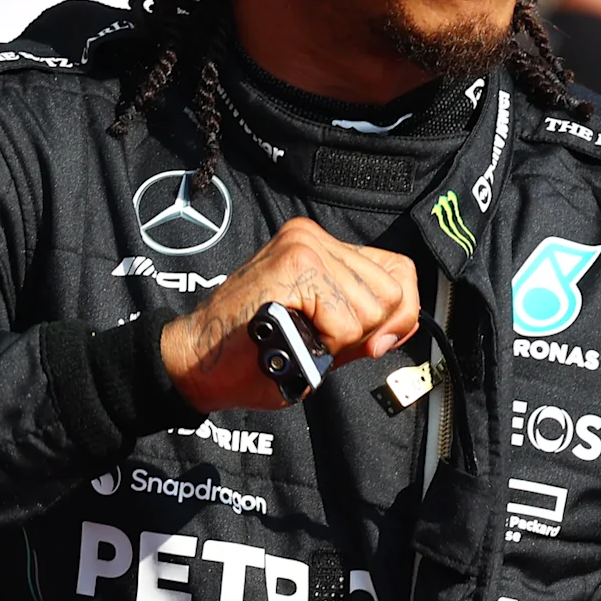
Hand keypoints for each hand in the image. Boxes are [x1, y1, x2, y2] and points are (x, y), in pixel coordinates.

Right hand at [159, 218, 420, 413]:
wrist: (198, 363)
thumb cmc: (252, 353)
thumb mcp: (324, 333)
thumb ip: (365, 323)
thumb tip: (403, 324)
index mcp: (319, 247)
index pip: (399, 272)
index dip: (398, 315)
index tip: (371, 343)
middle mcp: (312, 237)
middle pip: (393, 291)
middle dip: (368, 332)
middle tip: (320, 341)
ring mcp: (304, 246)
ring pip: (374, 308)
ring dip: (342, 340)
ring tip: (301, 337)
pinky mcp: (295, 265)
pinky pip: (347, 322)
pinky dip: (327, 345)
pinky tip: (293, 337)